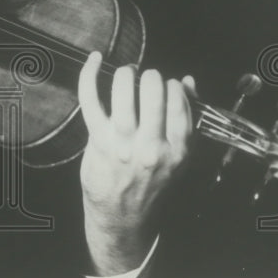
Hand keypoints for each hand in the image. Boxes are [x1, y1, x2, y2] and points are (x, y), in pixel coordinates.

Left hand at [77, 51, 195, 275]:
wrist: (122, 218)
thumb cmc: (151, 183)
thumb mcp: (179, 158)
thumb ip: (186, 120)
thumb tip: (188, 82)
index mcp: (178, 150)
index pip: (180, 101)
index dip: (171, 86)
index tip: (165, 87)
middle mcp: (152, 146)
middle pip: (153, 90)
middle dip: (150, 76)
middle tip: (144, 80)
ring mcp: (123, 143)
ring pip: (124, 89)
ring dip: (125, 73)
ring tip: (126, 75)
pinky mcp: (98, 140)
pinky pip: (91, 98)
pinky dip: (90, 74)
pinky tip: (94, 59)